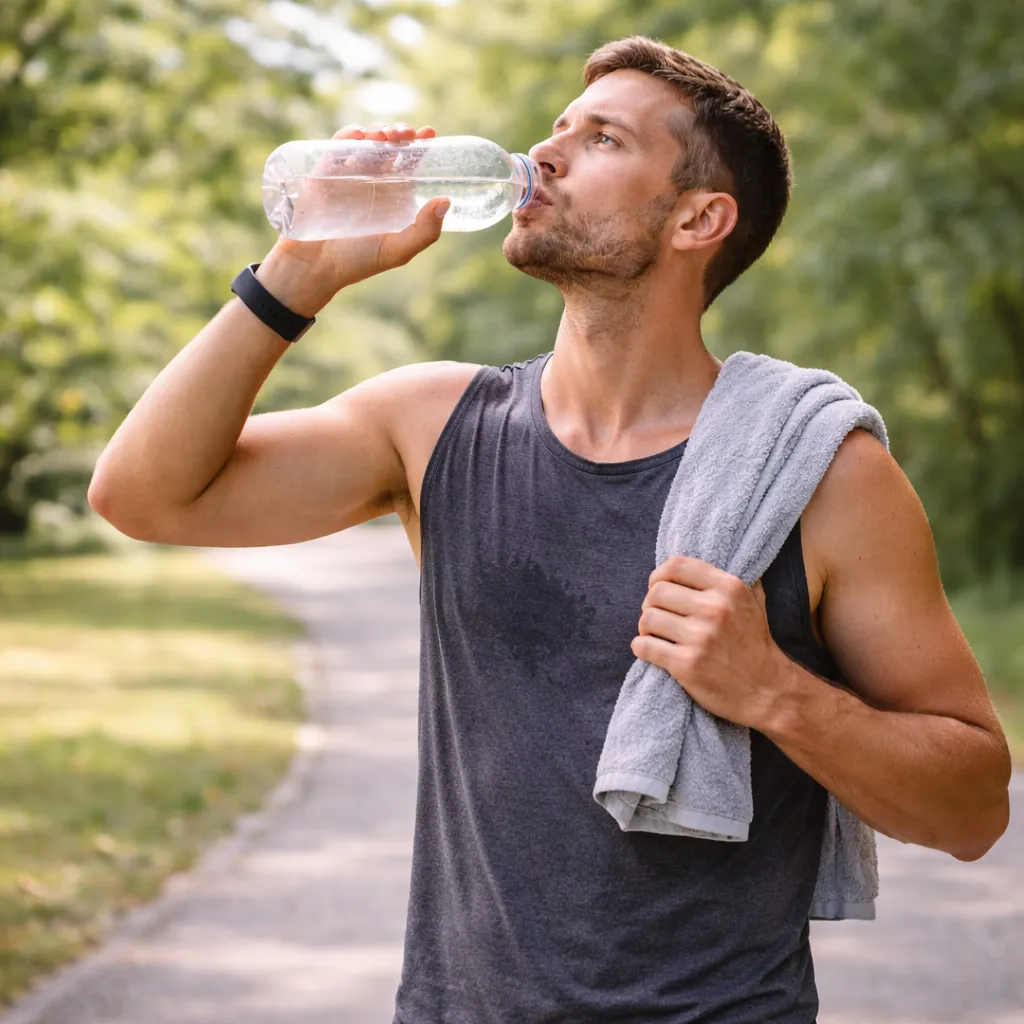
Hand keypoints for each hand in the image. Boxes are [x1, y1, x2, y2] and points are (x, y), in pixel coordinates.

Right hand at [258, 123, 448, 314]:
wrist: (314, 267)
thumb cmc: (357, 263)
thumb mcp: (397, 251)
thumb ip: (424, 232)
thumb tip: (445, 200)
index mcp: (394, 197)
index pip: (410, 164)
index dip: (421, 146)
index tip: (429, 133)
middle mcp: (373, 183)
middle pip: (390, 147)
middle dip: (400, 134)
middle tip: (406, 133)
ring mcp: (348, 176)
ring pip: (366, 142)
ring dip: (377, 131)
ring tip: (386, 135)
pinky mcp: (324, 173)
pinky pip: (337, 147)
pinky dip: (348, 136)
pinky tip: (360, 134)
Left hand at [630, 556, 787, 729]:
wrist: (768, 691)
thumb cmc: (755, 645)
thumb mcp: (753, 602)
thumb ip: (731, 578)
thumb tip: (714, 553)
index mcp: (729, 588)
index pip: (676, 565)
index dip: (658, 575)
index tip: (657, 588)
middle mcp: (715, 609)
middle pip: (656, 592)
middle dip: (650, 605)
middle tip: (658, 618)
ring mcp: (701, 637)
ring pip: (647, 618)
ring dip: (645, 628)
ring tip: (656, 635)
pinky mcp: (687, 664)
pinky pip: (644, 646)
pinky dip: (641, 647)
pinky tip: (651, 650)